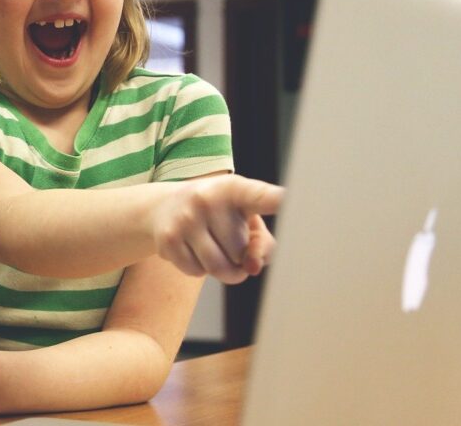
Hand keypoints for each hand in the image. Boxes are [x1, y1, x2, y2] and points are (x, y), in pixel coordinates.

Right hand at [150, 175, 282, 283]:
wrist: (163, 206)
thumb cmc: (218, 214)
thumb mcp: (245, 216)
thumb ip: (263, 243)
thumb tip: (252, 267)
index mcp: (235, 188)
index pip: (263, 197)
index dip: (281, 202)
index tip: (296, 200)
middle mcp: (208, 199)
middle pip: (241, 252)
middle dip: (239, 257)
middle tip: (228, 240)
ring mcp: (185, 219)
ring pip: (220, 268)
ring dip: (224, 270)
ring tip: (217, 251)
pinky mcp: (167, 239)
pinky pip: (196, 272)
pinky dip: (199, 269)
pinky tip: (193, 249)